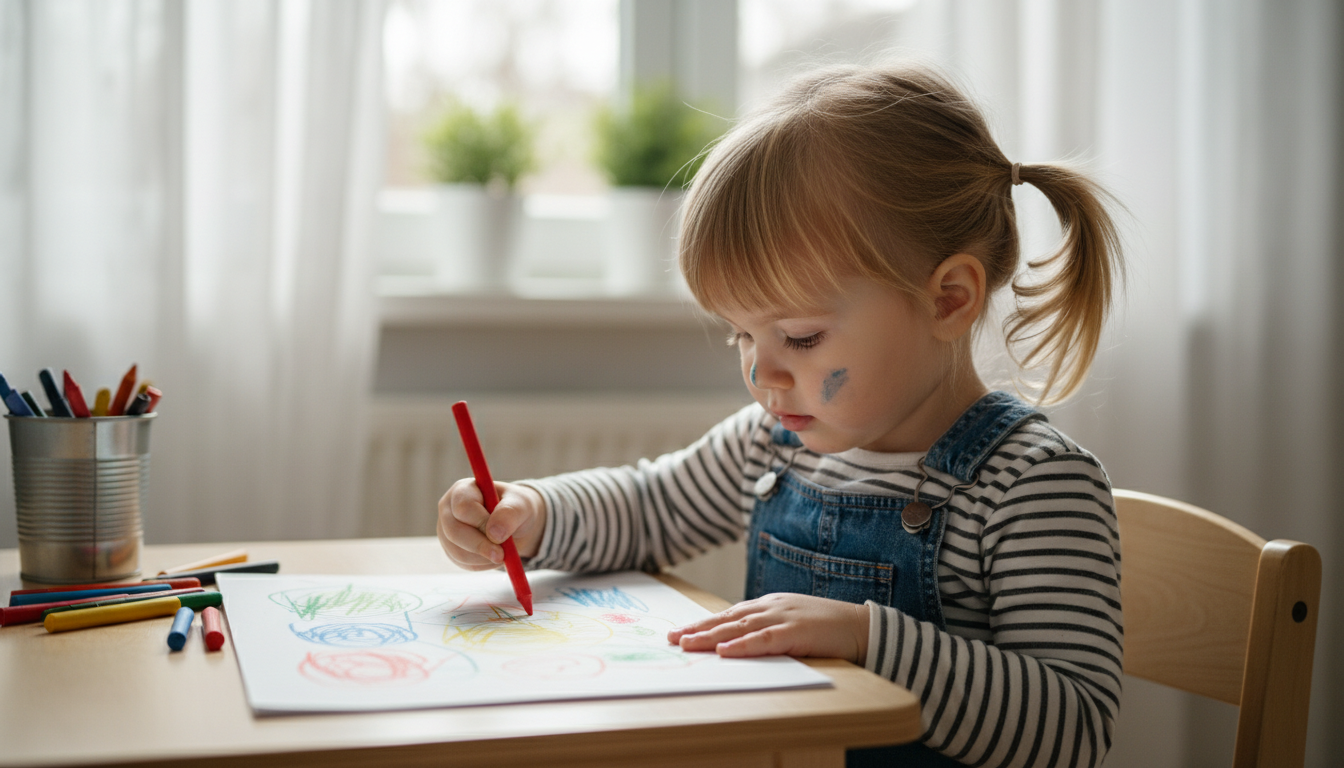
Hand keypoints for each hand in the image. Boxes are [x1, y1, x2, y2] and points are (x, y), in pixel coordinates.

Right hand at [437, 479, 546, 570]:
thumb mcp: (521, 505)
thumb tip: (494, 534)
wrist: (516, 523)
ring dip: (484, 557)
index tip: (500, 536)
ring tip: (503, 551)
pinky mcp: (451, 549)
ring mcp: (446, 530)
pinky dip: (482, 564)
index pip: (463, 507)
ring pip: (458, 551)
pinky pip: (463, 563)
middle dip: (480, 546)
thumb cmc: (517, 508)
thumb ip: (509, 514)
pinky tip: (494, 555)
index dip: (481, 523)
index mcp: (463, 490)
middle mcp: (448, 509)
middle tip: (501, 556)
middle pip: (454, 532)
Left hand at [667, 593, 869, 664]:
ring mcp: (782, 617)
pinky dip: (742, 645)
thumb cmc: (827, 628)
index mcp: (769, 605)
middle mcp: (771, 607)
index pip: (729, 614)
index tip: (681, 631)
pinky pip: (763, 640)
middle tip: (672, 638)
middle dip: (697, 628)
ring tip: (687, 644)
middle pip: (727, 618)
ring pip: (738, 627)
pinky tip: (724, 650)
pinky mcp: (795, 632)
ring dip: (711, 636)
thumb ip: (768, 630)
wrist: (861, 626)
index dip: (704, 623)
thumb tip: (739, 643)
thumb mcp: (792, 623)